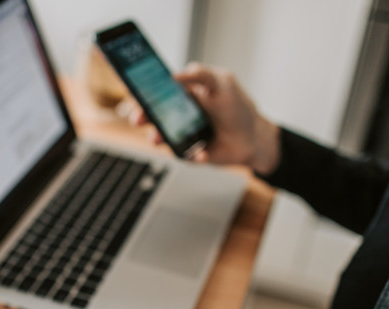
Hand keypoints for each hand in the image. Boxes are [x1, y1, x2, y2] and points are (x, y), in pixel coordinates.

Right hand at [128, 63, 281, 175]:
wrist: (254, 138)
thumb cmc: (238, 107)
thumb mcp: (222, 82)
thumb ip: (200, 74)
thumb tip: (173, 75)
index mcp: (183, 94)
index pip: (157, 90)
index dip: (142, 91)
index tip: (134, 93)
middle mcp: (178, 114)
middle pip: (152, 114)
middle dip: (141, 116)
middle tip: (138, 118)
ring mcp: (182, 134)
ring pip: (160, 136)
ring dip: (157, 137)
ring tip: (158, 139)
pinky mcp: (189, 152)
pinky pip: (182, 155)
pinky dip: (191, 155)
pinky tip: (202, 153)